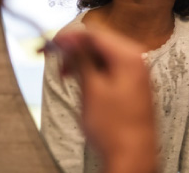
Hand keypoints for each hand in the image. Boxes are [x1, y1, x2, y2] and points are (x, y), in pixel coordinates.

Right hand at [52, 28, 157, 172]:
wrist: (133, 154)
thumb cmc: (114, 127)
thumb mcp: (91, 89)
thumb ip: (81, 60)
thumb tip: (68, 40)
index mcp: (129, 56)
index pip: (95, 34)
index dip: (70, 37)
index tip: (51, 43)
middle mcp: (137, 59)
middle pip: (100, 42)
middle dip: (75, 49)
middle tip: (54, 58)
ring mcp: (137, 72)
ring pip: (104, 55)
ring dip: (83, 60)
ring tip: (65, 74)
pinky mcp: (133, 84)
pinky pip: (111, 67)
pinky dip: (94, 70)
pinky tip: (81, 80)